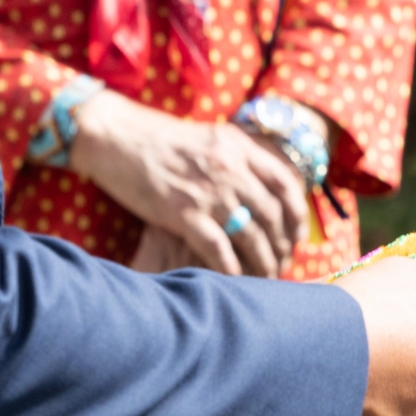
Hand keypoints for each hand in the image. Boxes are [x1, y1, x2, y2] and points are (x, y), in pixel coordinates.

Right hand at [69, 91, 306, 277]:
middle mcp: (229, 168)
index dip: (297, 212)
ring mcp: (207, 192)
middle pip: (272, 214)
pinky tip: (236, 279)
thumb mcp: (208, 136)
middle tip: (284, 261)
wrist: (116, 136)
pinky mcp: (181, 212)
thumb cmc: (159, 138)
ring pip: (250, 235)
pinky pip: (218, 248)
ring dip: (264, 261)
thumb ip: (237, 156)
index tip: (298, 233)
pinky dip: (231, 267)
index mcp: (238, 147)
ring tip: (267, 276)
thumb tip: (262, 183)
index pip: (285, 182)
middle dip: (283, 243)